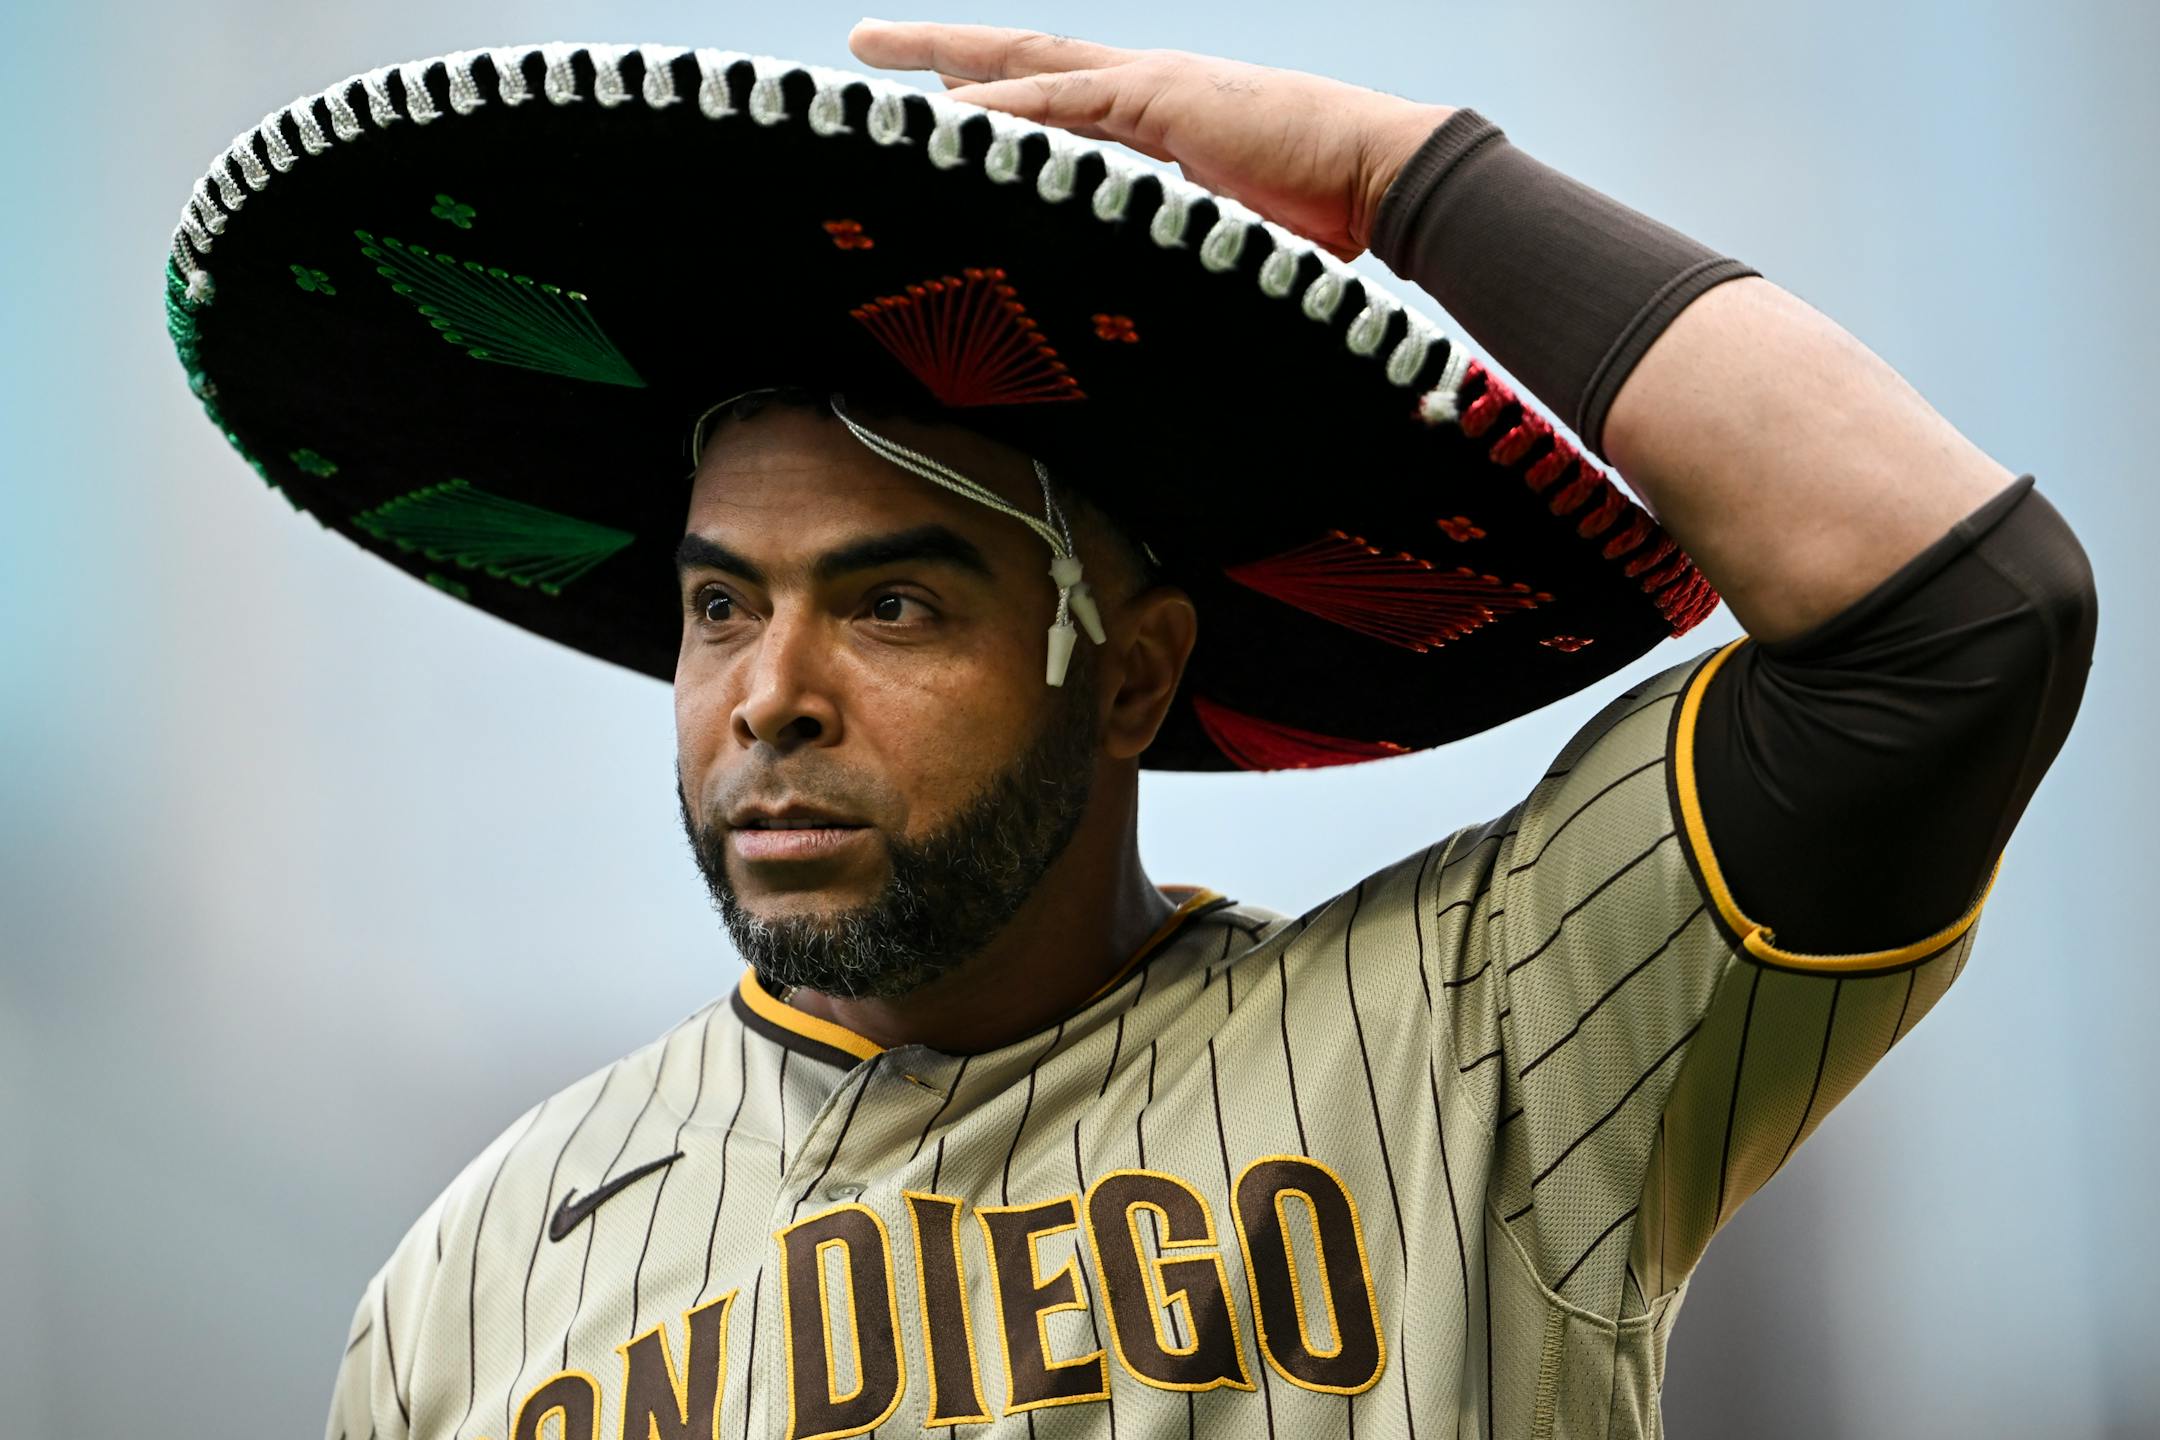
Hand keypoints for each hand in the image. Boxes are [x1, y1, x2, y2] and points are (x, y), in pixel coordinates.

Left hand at [846, 20, 1454, 261]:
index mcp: (1160, 119)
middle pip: (1023, 59)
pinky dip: (1001, 103)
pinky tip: (945, 107)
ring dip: (947, 57)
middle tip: (868, 43)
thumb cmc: (1327, 221)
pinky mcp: (1159, 99)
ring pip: (1025, 63)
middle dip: (943, 48)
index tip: (938, 101)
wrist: (1387, 180)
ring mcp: (1150, 86)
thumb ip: (1180, 246)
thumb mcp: (1229, 237)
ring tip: (873, 53)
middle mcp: (1145, 89)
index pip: (1058, 100)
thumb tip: (1142, 297)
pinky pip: (1061, 101)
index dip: (996, 97)